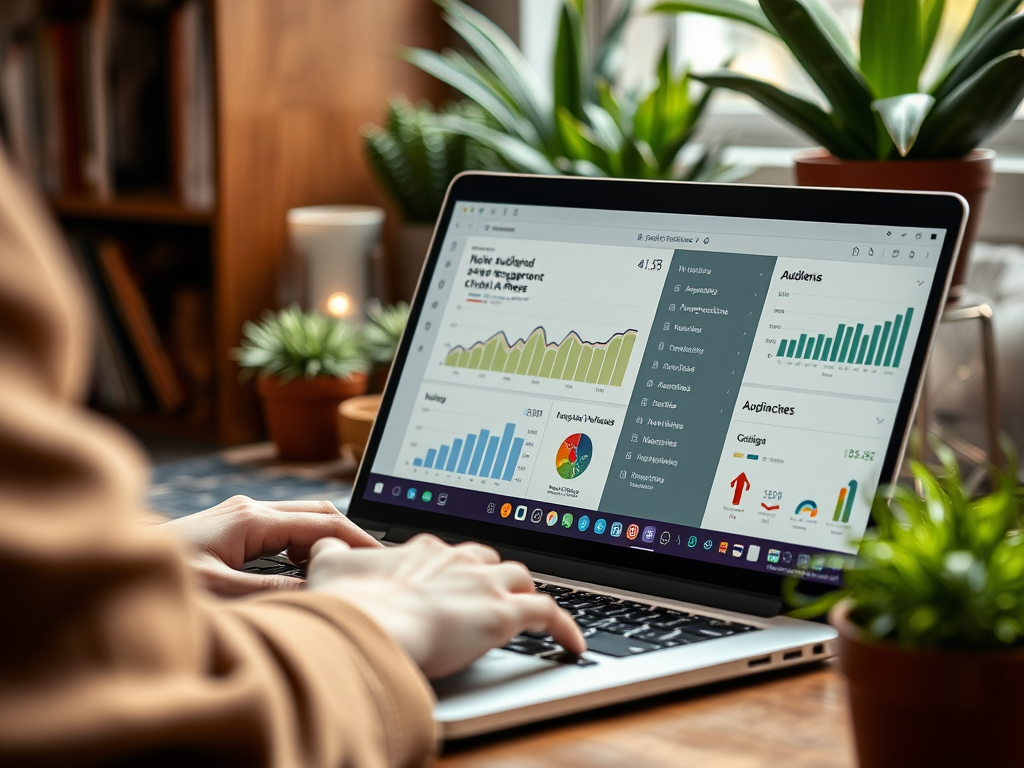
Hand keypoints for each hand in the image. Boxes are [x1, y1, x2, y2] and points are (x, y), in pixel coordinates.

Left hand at [164, 495, 381, 595]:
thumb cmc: (161, 581)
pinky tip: (309, 570)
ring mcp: (241, 515)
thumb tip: (321, 588)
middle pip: (318, 512)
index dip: (357, 540)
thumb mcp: (221, 592)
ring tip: (347, 569)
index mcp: (252, 519)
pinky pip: (283, 529)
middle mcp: (250, 509)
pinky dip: (305, 545)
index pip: (323, 522)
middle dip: (350, 535)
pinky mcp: (233, 527)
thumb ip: (274, 589)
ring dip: (327, 540)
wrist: (114, 570)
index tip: (383, 561)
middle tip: (376, 563)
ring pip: (302, 519)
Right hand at [306, 534, 585, 678]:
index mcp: (422, 550)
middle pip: (487, 559)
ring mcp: (484, 584)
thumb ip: (331, 551)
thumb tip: (324, 544)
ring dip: (523, 592)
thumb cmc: (349, 600)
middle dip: (489, 574)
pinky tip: (572, 643)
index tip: (449, 581)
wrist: (370, 620)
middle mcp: (457, 559)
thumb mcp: (329, 565)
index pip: (446, 551)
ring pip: (519, 577)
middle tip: (486, 594)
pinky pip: (549, 613)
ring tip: (524, 610)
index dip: (450, 567)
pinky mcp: (504, 613)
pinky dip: (564, 626)